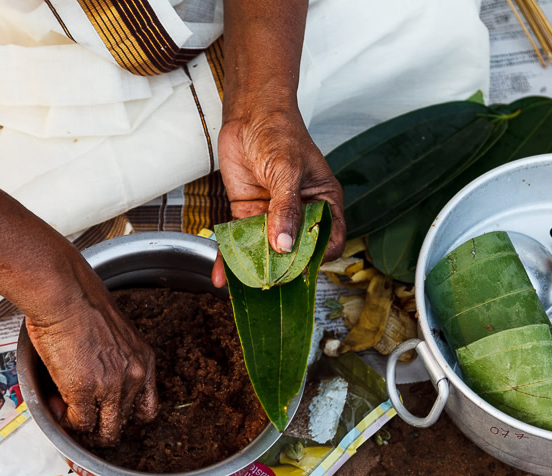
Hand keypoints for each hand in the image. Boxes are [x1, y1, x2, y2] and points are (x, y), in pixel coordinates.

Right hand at [26, 275, 157, 446]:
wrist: (65, 294)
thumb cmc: (82, 303)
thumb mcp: (115, 333)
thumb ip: (114, 357)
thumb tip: (98, 373)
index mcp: (143, 360)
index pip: (147, 408)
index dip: (129, 418)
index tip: (113, 418)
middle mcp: (133, 375)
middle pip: (125, 422)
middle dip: (103, 425)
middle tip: (84, 419)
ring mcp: (111, 386)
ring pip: (106, 430)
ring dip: (87, 430)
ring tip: (70, 418)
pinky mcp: (84, 391)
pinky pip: (80, 423)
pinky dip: (67, 422)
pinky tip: (57, 409)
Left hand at [211, 104, 344, 287]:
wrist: (249, 114)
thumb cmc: (280, 132)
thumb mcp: (288, 170)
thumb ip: (286, 208)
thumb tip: (285, 245)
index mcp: (323, 202)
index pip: (329, 239)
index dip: (319, 256)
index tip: (301, 266)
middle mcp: (300, 213)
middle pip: (296, 250)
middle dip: (284, 268)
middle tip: (270, 282)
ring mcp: (273, 216)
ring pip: (267, 250)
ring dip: (254, 268)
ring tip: (244, 286)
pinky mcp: (248, 214)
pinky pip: (241, 241)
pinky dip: (229, 259)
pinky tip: (222, 275)